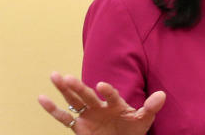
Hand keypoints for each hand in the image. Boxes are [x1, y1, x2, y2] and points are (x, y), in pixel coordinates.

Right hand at [37, 72, 165, 134]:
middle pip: (87, 95)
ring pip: (73, 100)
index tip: (101, 85)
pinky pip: (64, 117)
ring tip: (55, 76)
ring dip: (64, 90)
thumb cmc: (133, 130)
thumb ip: (151, 108)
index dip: (107, 90)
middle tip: (67, 76)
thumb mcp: (144, 120)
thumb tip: (162, 95)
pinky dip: (52, 109)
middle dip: (78, 86)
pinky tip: (42, 98)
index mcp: (116, 103)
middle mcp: (100, 106)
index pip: (111, 95)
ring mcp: (88, 115)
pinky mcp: (79, 126)